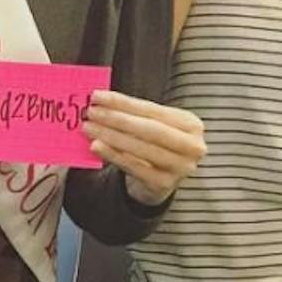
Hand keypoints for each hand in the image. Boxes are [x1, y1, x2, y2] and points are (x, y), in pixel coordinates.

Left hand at [82, 91, 204, 205]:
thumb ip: (132, 114)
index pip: (152, 109)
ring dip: (111, 135)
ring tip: (89, 127)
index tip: (97, 96)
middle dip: (117, 118)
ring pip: (141, 147)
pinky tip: (96, 146)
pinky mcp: (164, 184)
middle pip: (149, 128)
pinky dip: (113, 154)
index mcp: (191, 124)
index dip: (122, 102)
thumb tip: (100, 101)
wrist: (160, 181)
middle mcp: (192, 146)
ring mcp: (180, 168)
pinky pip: (134, 167)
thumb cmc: (155, 146)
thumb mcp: (153, 126)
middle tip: (91, 112)